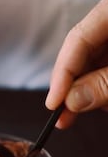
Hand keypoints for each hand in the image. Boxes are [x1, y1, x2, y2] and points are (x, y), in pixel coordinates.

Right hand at [46, 0, 107, 128]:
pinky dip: (103, 84)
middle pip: (84, 52)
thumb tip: (71, 100)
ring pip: (95, 61)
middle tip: (64, 117)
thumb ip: (105, 83)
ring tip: (92, 110)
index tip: (54, 104)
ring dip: (91, 89)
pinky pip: (106, 65)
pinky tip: (104, 101)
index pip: (78, 38)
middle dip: (76, 87)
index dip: (63, 74)